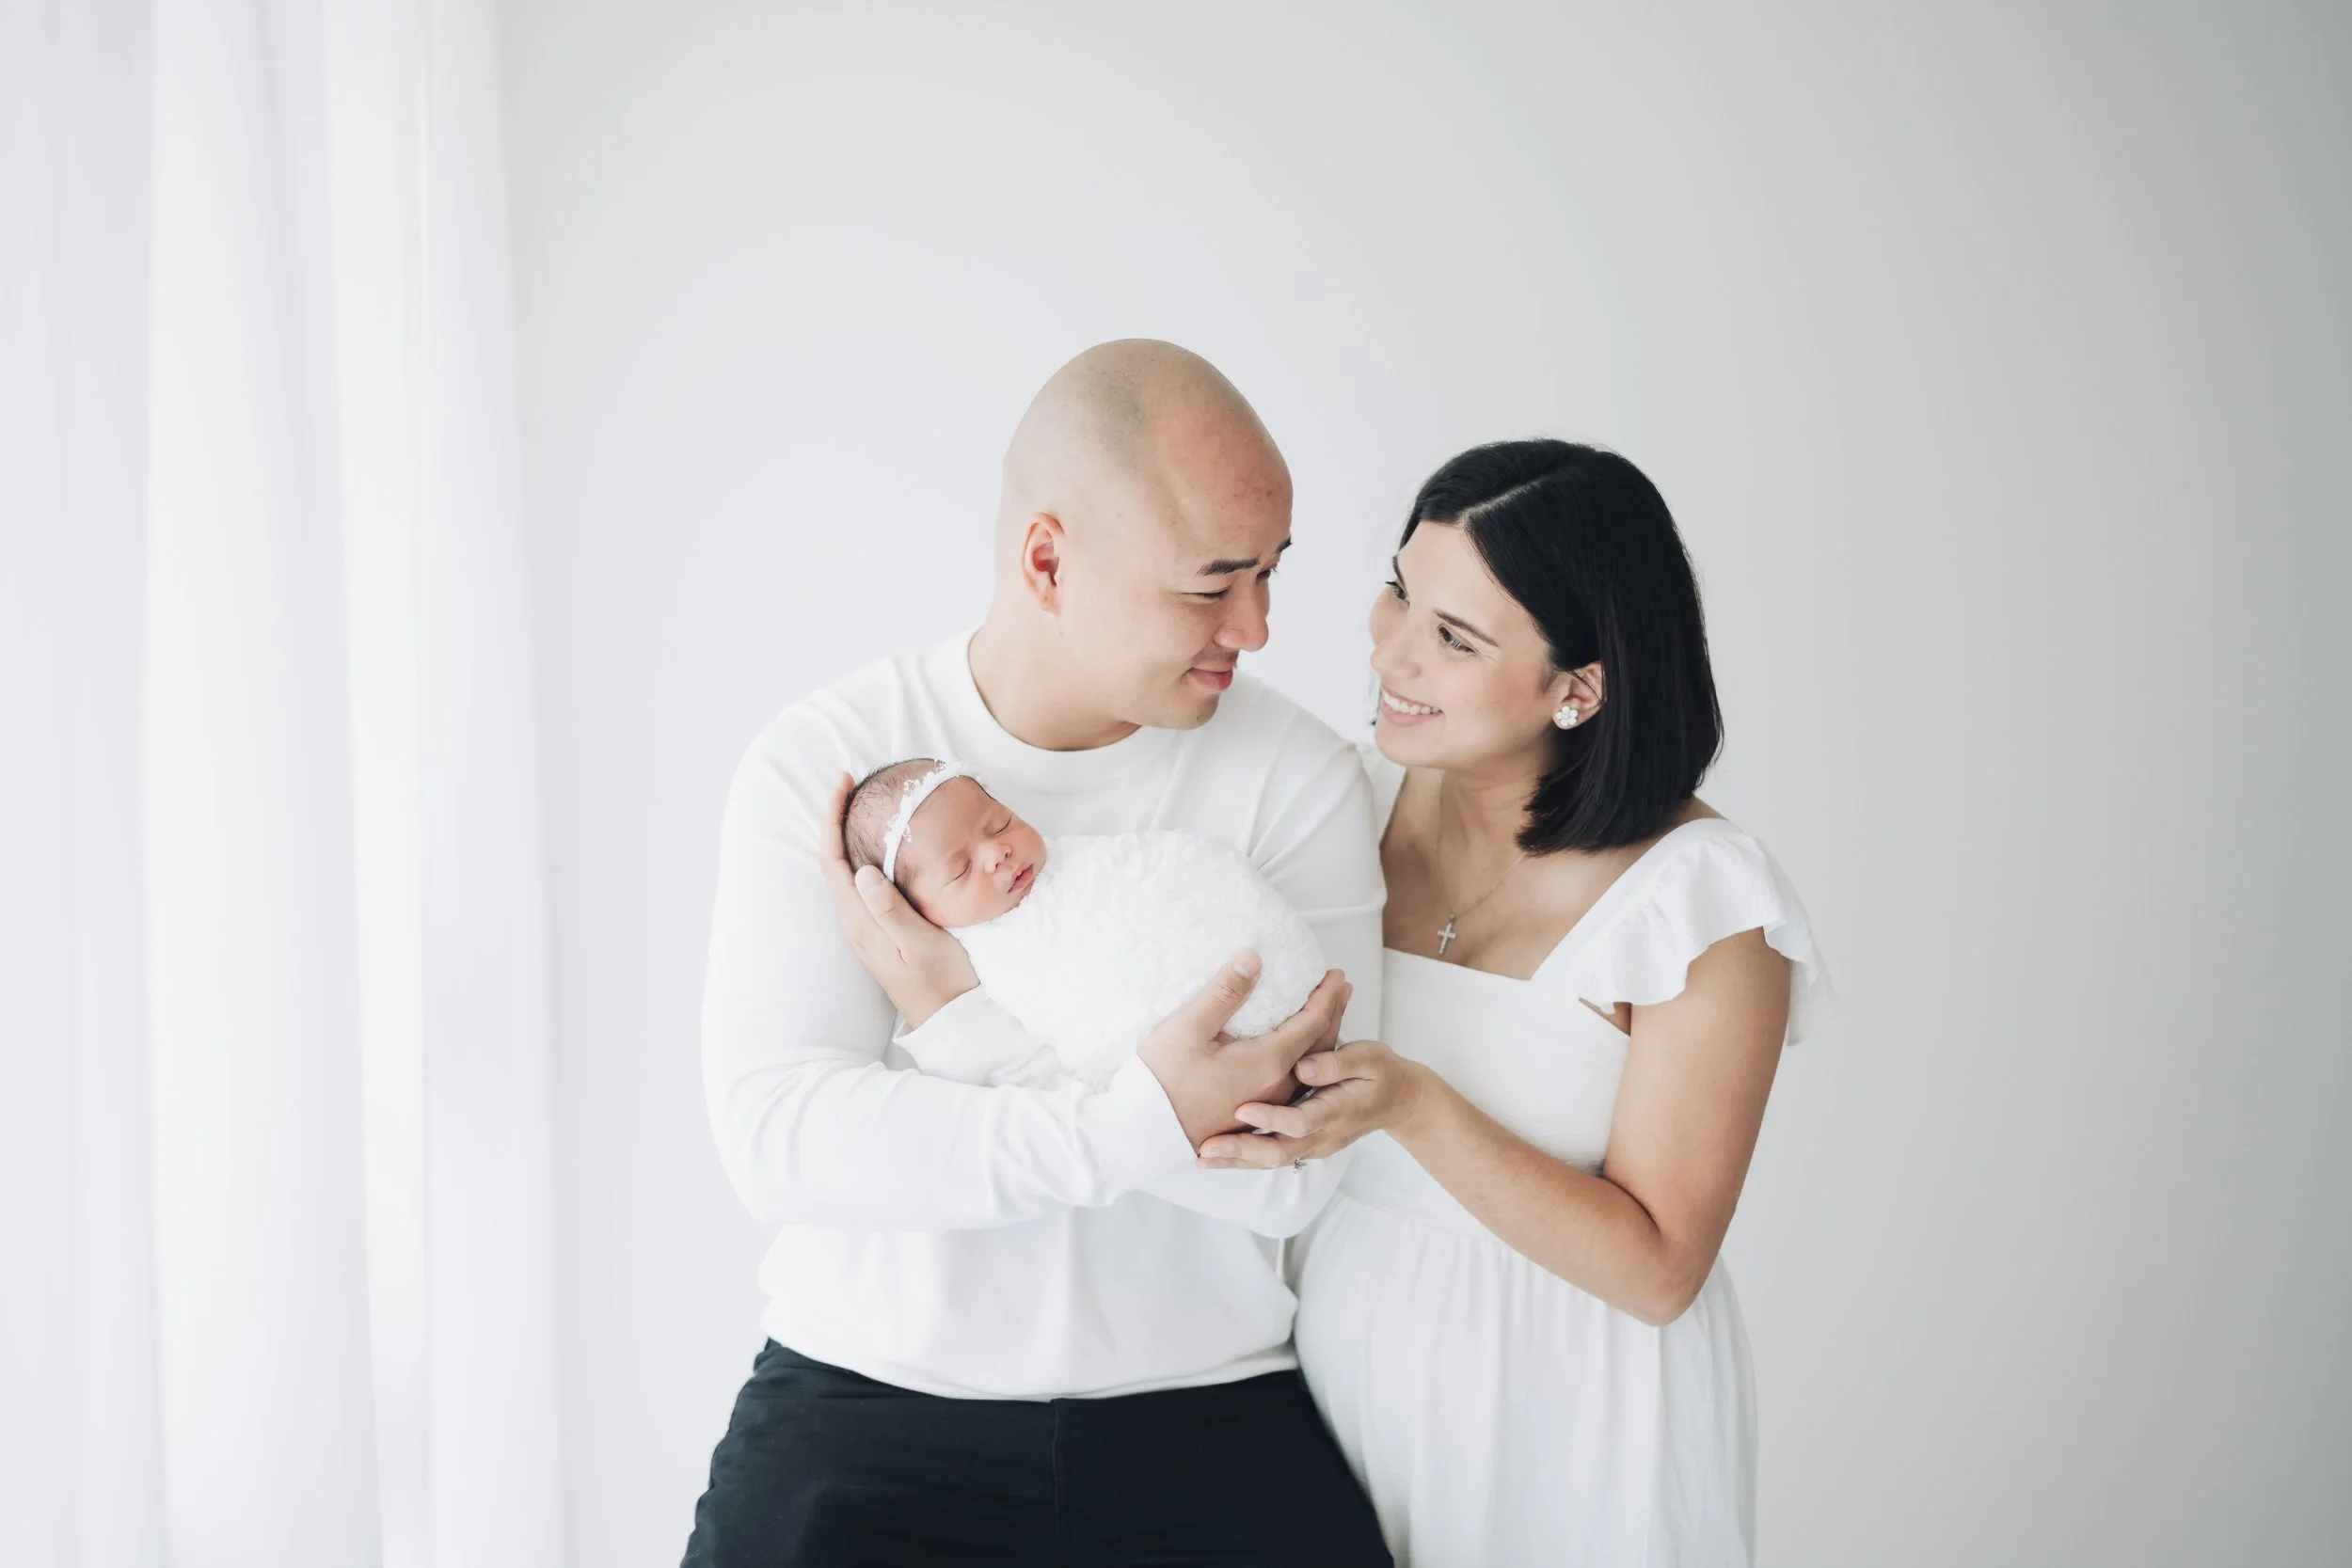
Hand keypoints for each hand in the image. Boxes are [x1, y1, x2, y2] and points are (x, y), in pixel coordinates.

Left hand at [818, 771, 978, 1027]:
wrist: (952, 1020)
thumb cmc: (943, 983)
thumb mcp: (920, 945)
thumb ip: (890, 910)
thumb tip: (863, 872)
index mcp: (861, 922)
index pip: (833, 860)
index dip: (832, 819)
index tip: (842, 783)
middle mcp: (856, 924)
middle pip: (834, 861)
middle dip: (835, 820)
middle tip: (850, 785)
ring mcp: (867, 929)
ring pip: (846, 872)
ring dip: (848, 836)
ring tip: (862, 806)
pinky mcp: (880, 932)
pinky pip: (862, 885)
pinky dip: (865, 856)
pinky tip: (882, 848)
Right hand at [1138, 960, 1352, 1149]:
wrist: (1145, 1133)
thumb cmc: (1163, 1079)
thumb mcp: (1189, 1028)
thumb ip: (1224, 992)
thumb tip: (1254, 958)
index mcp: (1268, 1062)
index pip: (1311, 1022)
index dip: (1326, 995)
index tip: (1336, 973)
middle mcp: (1277, 1086)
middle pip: (1318, 1045)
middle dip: (1332, 1013)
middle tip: (1342, 988)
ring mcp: (1267, 1104)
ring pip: (1309, 1067)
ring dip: (1322, 1037)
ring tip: (1327, 1016)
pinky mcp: (1254, 1115)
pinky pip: (1294, 1082)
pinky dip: (1306, 1060)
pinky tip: (1298, 1055)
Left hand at [1194, 1039, 1433, 1168]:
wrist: (1400, 1101)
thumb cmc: (1381, 1072)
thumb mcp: (1368, 1058)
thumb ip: (1337, 1063)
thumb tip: (1303, 1067)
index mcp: (1337, 1112)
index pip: (1301, 1121)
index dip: (1272, 1118)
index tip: (1242, 1110)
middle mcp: (1324, 1136)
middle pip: (1280, 1152)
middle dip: (1242, 1152)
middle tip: (1206, 1150)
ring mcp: (1315, 1145)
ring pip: (1273, 1160)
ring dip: (1238, 1162)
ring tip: (1202, 1158)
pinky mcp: (1306, 1145)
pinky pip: (1273, 1157)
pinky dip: (1246, 1159)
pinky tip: (1218, 1156)